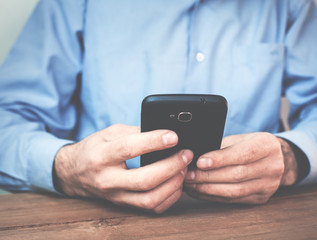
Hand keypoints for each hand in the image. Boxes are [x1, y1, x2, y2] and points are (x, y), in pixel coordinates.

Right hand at [54, 124, 192, 212]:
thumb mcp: (110, 133)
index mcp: (101, 156)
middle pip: (145, 179)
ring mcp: (116, 196)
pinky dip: (170, 197)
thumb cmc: (95, 149)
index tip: (173, 136)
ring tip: (183, 168)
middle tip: (186, 154)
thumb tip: (164, 131)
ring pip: (150, 199)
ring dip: (173, 184)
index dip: (154, 141)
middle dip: (171, 166)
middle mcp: (107, 179)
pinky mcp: (124, 205)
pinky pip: (151, 208)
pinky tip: (176, 183)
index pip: (129, 148)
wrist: (74, 172)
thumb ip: (135, 132)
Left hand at [184, 132, 297, 203]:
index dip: (220, 159)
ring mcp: (269, 185)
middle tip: (188, 175)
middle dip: (208, 176)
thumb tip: (196, 157)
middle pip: (237, 175)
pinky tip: (200, 192)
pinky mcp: (261, 198)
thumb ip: (223, 147)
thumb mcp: (240, 139)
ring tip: (191, 185)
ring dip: (208, 189)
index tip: (200, 162)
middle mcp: (272, 166)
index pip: (242, 154)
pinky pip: (234, 200)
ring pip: (235, 191)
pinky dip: (214, 196)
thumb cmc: (252, 145)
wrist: (276, 158)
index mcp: (267, 146)